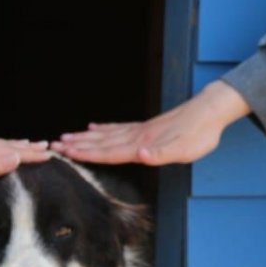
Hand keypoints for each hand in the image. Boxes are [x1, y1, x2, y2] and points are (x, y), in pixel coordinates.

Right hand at [51, 81, 250, 164]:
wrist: (211, 110)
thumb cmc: (200, 134)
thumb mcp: (186, 150)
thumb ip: (162, 155)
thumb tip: (141, 156)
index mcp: (142, 145)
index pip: (109, 152)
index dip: (87, 154)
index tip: (67, 153)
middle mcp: (136, 137)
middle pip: (101, 142)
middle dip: (77, 145)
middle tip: (54, 144)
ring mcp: (139, 130)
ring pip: (105, 135)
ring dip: (84, 138)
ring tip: (65, 137)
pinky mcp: (145, 127)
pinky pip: (117, 128)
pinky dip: (102, 129)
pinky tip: (92, 127)